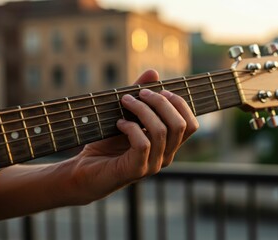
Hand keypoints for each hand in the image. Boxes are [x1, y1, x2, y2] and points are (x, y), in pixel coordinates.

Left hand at [67, 70, 198, 203]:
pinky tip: (119, 123)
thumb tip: (153, 72)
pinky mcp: (136, 170)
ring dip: (142, 110)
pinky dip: (131, 127)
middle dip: (161, 103)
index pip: (191, 125)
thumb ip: (140, 96)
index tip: (161, 91)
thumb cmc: (107, 143)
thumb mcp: (126, 115)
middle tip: (140, 93)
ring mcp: (152, 165)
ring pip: (161, 131)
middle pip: (179, 125)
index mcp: (168, 144)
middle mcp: (166, 156)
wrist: (86, 170)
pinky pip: (142, 143)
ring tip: (125, 101)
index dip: (180, 104)